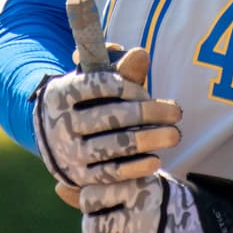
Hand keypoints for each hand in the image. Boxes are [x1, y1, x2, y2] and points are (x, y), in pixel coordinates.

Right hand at [33, 47, 181, 190]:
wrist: (55, 139)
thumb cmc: (87, 102)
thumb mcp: (96, 82)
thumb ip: (120, 68)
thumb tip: (141, 54)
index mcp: (61, 93)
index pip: (98, 85)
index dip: (127, 86)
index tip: (147, 91)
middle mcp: (60, 123)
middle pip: (110, 116)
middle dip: (149, 113)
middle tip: (176, 113)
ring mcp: (69, 153)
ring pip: (115, 145)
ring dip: (150, 139)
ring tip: (174, 135)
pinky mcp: (80, 178)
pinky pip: (112, 173)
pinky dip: (136, 167)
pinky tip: (156, 160)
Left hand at [79, 172, 232, 232]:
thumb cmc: (176, 208)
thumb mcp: (146, 188)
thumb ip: (102, 191)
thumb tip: (57, 189)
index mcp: (141, 187)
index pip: (90, 196)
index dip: (97, 204)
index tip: (114, 206)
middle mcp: (141, 215)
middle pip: (92, 227)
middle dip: (100, 231)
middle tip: (121, 230)